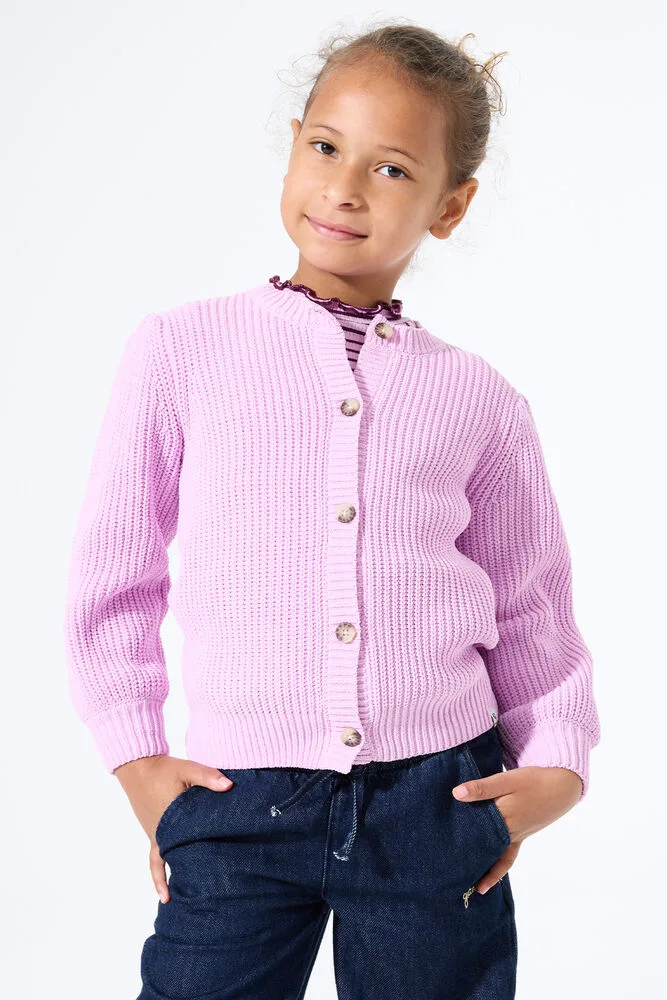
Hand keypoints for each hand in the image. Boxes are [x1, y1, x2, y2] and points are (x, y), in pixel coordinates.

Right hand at [113, 755, 233, 903]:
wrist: (139, 767)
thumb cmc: (164, 769)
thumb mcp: (188, 769)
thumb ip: (208, 776)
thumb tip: (229, 786)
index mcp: (173, 818)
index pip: (191, 842)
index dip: (203, 858)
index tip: (213, 879)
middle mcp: (163, 832)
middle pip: (179, 858)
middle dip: (190, 877)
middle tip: (202, 900)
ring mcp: (156, 835)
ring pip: (166, 863)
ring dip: (174, 879)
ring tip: (183, 902)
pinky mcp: (153, 833)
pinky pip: (154, 860)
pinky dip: (158, 874)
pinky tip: (164, 891)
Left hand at [451, 765, 583, 893]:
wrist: (562, 786)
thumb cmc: (533, 781)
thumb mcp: (506, 780)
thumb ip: (482, 788)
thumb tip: (456, 794)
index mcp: (503, 817)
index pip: (476, 833)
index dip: (460, 842)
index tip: (443, 855)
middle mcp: (509, 832)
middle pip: (486, 851)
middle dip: (471, 864)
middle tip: (453, 880)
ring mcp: (517, 836)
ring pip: (497, 859)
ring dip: (485, 871)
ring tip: (471, 887)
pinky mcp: (522, 836)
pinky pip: (508, 857)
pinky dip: (499, 868)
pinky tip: (490, 875)